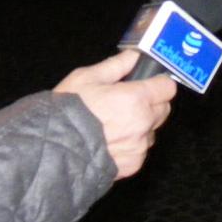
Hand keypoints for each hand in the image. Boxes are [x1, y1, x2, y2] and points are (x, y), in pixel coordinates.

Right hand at [54, 50, 175, 178]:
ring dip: (141, 126)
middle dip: (151, 104)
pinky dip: (131, 145)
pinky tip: (110, 141)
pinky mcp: (132, 164)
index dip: (158, 84)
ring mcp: (139, 146)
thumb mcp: (87, 78)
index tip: (148, 83)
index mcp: (136, 98)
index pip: (167, 88)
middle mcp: (143, 123)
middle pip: (163, 109)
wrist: (54, 149)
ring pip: (152, 131)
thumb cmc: (68, 110)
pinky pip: (140, 150)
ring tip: (114, 124)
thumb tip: (134, 56)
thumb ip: (117, 65)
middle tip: (128, 102)